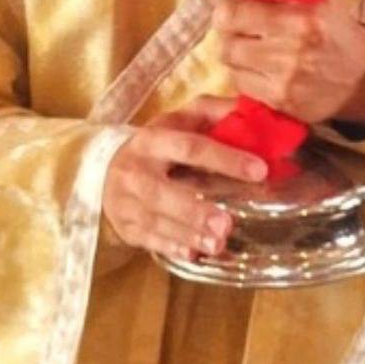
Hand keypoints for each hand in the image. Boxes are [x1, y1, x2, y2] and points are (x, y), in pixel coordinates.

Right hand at [102, 97, 266, 259]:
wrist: (105, 171)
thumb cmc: (157, 146)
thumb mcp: (179, 122)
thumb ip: (212, 112)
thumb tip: (250, 110)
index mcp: (153, 140)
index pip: (191, 147)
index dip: (225, 158)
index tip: (259, 170)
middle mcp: (136, 171)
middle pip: (164, 192)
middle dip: (195, 210)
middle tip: (227, 224)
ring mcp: (127, 202)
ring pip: (157, 221)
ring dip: (189, 234)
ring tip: (218, 243)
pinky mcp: (127, 227)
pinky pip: (150, 240)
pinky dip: (173, 247)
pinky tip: (195, 254)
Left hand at [213, 0, 364, 132]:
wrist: (361, 79)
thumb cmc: (335, 31)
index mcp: (305, 13)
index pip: (237, 6)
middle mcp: (295, 44)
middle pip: (227, 33)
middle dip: (226, 25)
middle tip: (234, 22)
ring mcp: (286, 75)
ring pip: (229, 57)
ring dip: (233, 48)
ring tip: (247, 43)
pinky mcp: (280, 100)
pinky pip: (240, 82)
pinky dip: (243, 72)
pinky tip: (258, 66)